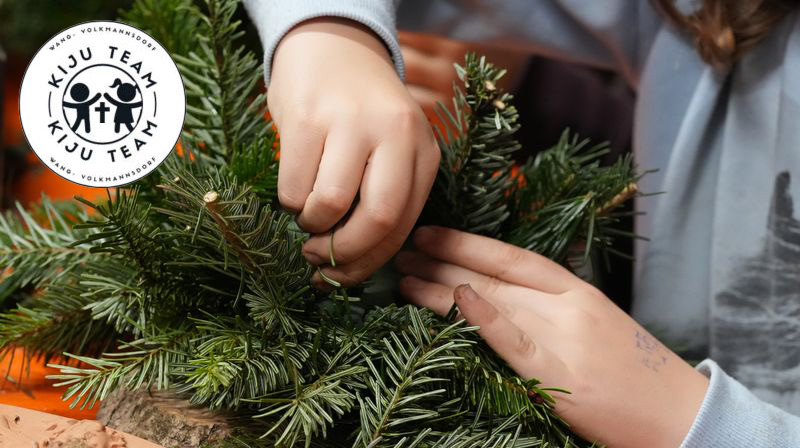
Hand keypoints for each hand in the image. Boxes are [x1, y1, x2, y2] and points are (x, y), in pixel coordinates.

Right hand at [269, 19, 439, 286]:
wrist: (331, 47)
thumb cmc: (360, 116)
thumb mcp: (390, 151)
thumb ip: (384, 199)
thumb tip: (351, 269)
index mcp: (422, 150)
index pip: (403, 225)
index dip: (369, 263)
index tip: (342, 278)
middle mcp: (394, 134)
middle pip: (377, 220)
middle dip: (343, 253)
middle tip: (319, 258)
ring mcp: (350, 122)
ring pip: (329, 206)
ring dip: (310, 225)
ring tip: (307, 213)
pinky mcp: (306, 117)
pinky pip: (292, 185)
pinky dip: (288, 200)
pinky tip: (295, 185)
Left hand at [395, 226, 708, 447]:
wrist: (680, 414)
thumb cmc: (634, 372)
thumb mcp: (595, 322)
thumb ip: (551, 305)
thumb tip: (495, 291)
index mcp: (576, 291)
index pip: (512, 256)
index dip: (466, 242)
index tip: (430, 232)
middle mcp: (567, 306)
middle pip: (494, 275)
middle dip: (442, 260)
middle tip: (401, 248)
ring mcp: (565, 339)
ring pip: (495, 302)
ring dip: (442, 288)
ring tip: (403, 276)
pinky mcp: (563, 378)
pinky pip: (516, 342)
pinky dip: (486, 318)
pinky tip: (458, 299)